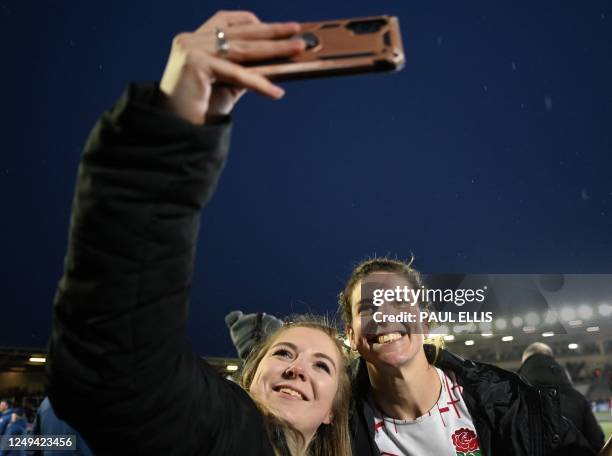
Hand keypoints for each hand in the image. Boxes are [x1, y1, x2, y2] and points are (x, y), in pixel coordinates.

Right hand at [159, 10, 304, 123]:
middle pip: (239, 32)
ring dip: (274, 48)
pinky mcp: (195, 63)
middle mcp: (190, 39)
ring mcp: (191, 48)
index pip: (225, 19)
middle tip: (296, 31)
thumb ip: (244, 70)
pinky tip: (276, 91)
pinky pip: (236, 73)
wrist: (177, 129)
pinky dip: (259, 83)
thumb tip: (273, 62)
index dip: (252, 21)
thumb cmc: (199, 109)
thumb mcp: (226, 84)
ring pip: (242, 49)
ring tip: (297, 49)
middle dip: (272, 32)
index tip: (277, 26)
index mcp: (194, 39)